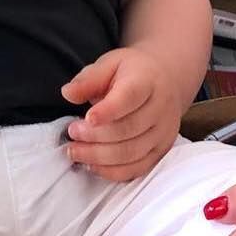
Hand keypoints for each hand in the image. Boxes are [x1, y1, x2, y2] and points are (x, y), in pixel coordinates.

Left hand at [60, 46, 181, 180]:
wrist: (168, 78)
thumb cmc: (133, 71)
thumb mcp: (110, 63)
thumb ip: (89, 79)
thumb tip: (67, 93)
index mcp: (147, 80)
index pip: (129, 97)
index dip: (108, 111)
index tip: (87, 118)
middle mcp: (160, 108)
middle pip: (128, 129)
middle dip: (95, 136)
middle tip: (72, 133)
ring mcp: (163, 132)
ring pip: (131, 153)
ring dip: (99, 157)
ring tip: (76, 151)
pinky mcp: (161, 150)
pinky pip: (138, 168)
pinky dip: (113, 172)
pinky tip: (93, 165)